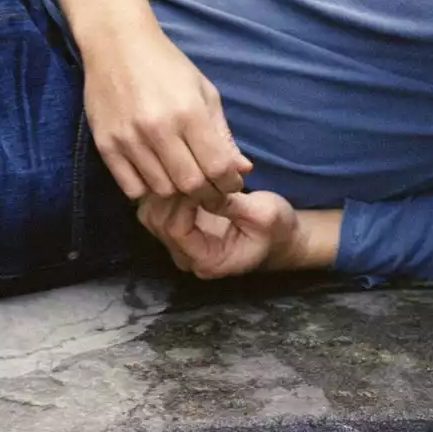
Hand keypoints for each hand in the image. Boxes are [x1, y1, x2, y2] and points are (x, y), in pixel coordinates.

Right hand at [81, 21, 251, 208]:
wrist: (116, 43)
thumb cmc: (166, 64)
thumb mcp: (203, 91)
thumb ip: (222, 133)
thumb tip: (242, 169)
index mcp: (189, 112)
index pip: (218, 167)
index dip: (230, 183)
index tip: (231, 183)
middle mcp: (158, 129)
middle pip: (191, 185)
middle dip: (207, 193)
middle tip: (209, 189)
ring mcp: (129, 139)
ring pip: (162, 190)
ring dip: (176, 190)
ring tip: (180, 177)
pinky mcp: (106, 145)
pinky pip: (131, 188)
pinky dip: (146, 189)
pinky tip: (153, 173)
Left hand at [137, 187, 301, 279]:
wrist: (281, 239)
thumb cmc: (277, 229)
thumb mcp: (263, 214)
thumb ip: (231, 204)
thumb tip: (202, 187)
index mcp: (209, 261)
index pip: (176, 230)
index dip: (182, 202)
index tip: (200, 181)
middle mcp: (187, 258)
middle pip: (157, 224)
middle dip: (170, 194)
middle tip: (191, 170)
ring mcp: (179, 246)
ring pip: (150, 216)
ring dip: (164, 191)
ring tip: (186, 171)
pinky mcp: (177, 230)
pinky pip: (156, 211)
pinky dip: (163, 191)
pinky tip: (182, 175)